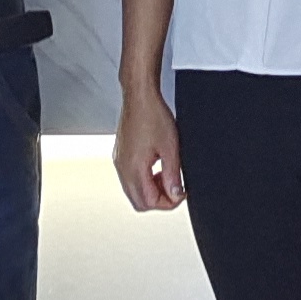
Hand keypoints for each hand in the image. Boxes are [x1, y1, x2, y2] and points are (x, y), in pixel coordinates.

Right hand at [114, 82, 185, 210]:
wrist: (139, 97)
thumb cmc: (152, 115)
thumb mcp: (170, 148)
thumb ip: (173, 175)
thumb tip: (176, 194)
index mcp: (134, 168)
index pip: (149, 202)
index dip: (168, 202)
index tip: (180, 193)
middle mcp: (123, 168)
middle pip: (139, 202)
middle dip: (159, 200)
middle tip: (173, 187)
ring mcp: (119, 162)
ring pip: (133, 191)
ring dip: (151, 190)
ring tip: (166, 175)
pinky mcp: (120, 155)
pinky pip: (129, 178)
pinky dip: (143, 179)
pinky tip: (155, 167)